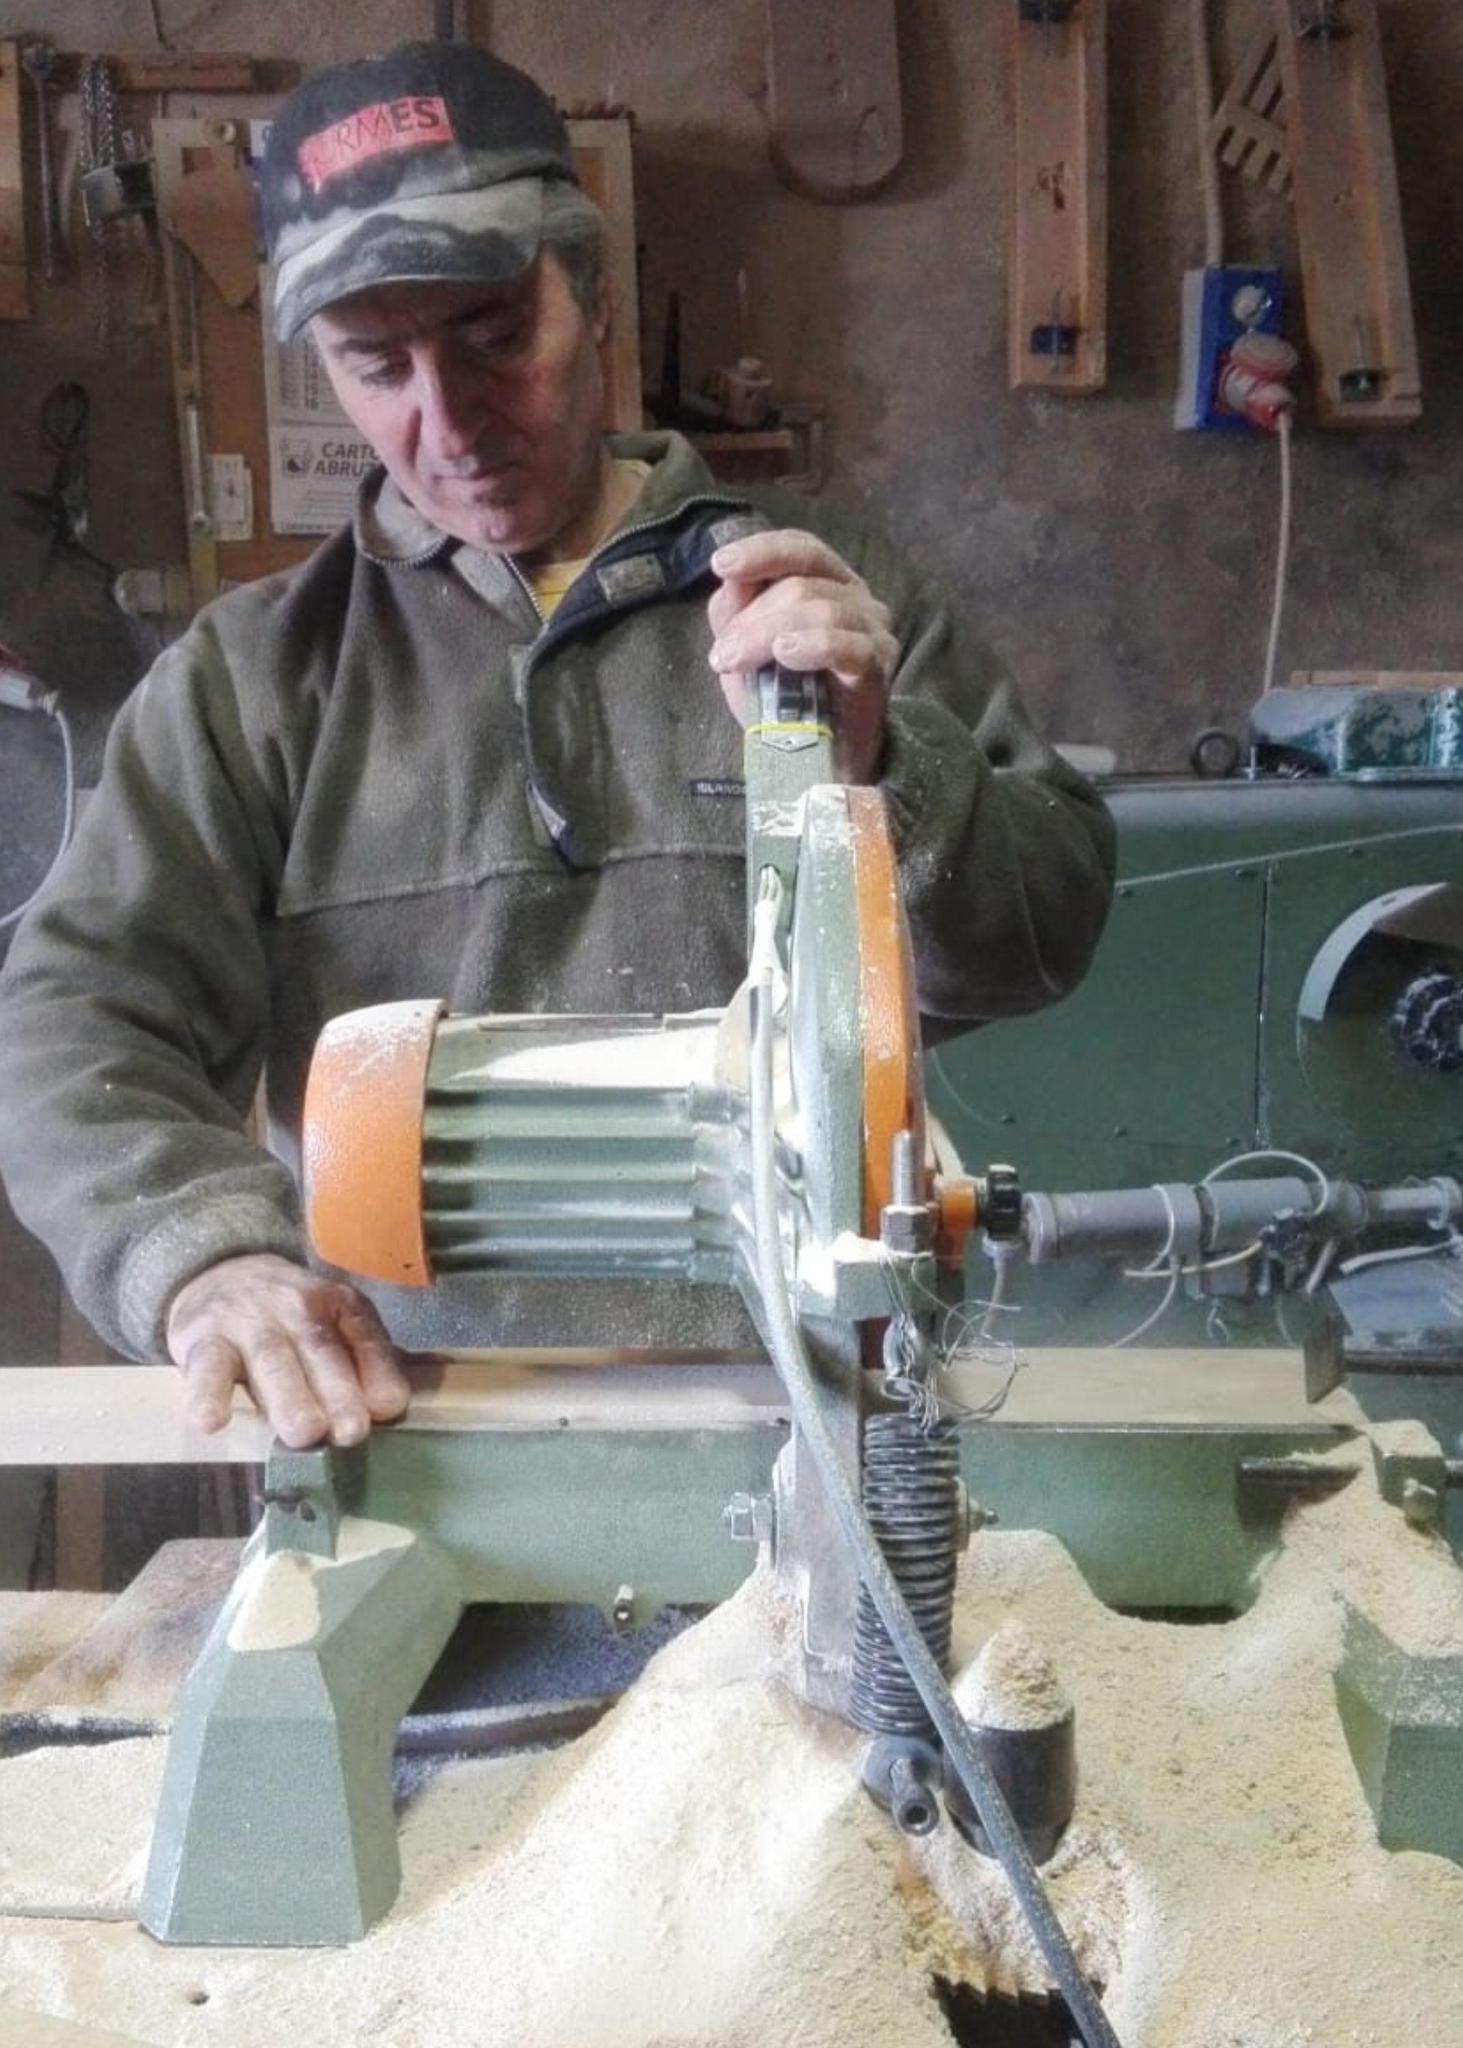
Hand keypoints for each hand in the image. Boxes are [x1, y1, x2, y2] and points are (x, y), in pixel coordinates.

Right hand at [166, 1253, 410, 1447]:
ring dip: (289, 1398)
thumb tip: (387, 1407)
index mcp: (336, 1303)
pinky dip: (207, 1395)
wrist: (218, 1273)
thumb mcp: (330, 1324)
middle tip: (351, 1432)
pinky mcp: (202, 1340)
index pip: (363, 1335)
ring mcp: (247, 1321)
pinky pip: (206, 1368)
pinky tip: (210, 1422)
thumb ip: (359, 1360)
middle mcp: (294, 1306)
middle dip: (338, 1392)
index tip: (388, 1407)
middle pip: (320, 1349)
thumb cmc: (287, 1318)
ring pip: (271, 1359)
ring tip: (305, 1433)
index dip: (378, 1371)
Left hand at [708, 529, 898, 784]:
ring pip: (819, 608)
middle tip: (722, 655)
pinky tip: (785, 655)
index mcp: (829, 584)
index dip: (762, 550)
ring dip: (765, 634)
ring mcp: (873, 630)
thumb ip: (736, 614)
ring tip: (735, 663)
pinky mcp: (878, 666)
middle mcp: (857, 598)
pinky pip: (845, 644)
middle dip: (751, 616)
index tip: (721, 565)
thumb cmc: (785, 702)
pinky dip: (811, 645)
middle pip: (801, 583)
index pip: (801, 549)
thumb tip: (729, 581)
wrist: (817, 761)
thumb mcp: (746, 654)